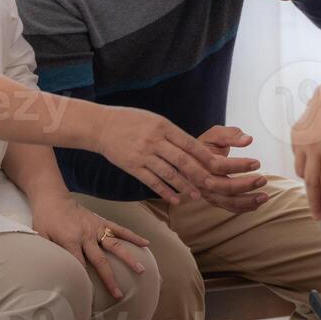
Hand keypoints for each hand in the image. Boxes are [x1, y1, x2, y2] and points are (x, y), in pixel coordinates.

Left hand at [29, 192, 149, 300]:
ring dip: (128, 258)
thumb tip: (51, 273)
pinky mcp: (102, 222)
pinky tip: (146, 243)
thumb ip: (49, 254)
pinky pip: (119, 229)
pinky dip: (133, 236)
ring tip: (140, 269)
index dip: (84, 282)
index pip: (79, 266)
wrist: (53, 198)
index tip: (89, 299)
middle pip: (100, 261)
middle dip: (109, 278)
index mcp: (70, 241)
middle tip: (119, 294)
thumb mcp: (40, 238)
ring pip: (115, 245)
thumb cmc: (45, 220)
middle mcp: (86, 236)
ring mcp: (96, 228)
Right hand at [94, 106, 261, 204]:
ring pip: (168, 174)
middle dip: (200, 174)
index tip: (220, 165)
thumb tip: (192, 146)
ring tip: (196, 196)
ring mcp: (143, 154)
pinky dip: (165, 192)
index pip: (190, 143)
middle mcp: (154, 141)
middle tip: (214, 185)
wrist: (100, 125)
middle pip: (182, 161)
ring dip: (184, 187)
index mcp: (163, 126)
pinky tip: (175, 200)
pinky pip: (151, 182)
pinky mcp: (132, 166)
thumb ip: (171, 133)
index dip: (206, 156)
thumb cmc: (131, 121)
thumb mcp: (154, 120)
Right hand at [197, 125, 269, 213]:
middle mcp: (202, 180)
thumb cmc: (207, 144)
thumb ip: (231, 134)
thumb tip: (248, 140)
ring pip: (227, 201)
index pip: (221, 166)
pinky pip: (228, 207)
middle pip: (224, 187)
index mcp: (201, 162)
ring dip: (247, 201)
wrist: (192, 159)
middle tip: (263, 180)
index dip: (240, 165)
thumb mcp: (215, 134)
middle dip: (246, 185)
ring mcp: (206, 192)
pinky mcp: (212, 199)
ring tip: (265, 196)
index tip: (257, 163)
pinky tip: (257, 205)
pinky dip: (243, 208)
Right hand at [291, 82, 320, 220]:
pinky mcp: (295, 135)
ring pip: (301, 172)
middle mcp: (314, 144)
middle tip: (318, 217)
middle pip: (310, 182)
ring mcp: (302, 139)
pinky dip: (306, 167)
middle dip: (314, 203)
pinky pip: (297, 159)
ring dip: (310, 184)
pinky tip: (316, 164)